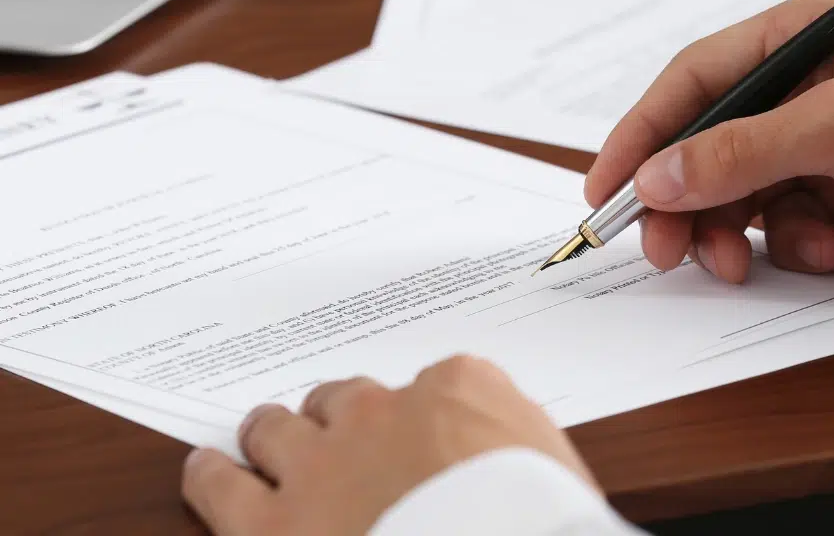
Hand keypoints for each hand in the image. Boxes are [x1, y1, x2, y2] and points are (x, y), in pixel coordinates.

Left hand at [182, 355, 594, 535]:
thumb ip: (509, 442)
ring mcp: (321, 464)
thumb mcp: (553, 468)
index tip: (415, 441)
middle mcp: (381, 413)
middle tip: (332, 437)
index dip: (415, 420)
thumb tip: (496, 457)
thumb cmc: (535, 519)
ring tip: (261, 436)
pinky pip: (220, 484)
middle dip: (335, 419)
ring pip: (276, 428)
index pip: (429, 385)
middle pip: (342, 399)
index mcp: (456, 390)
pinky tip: (208, 471)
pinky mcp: (271, 524)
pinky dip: (212, 475)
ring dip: (271, 434)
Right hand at [585, 0, 833, 282]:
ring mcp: (818, 140)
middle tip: (661, 249)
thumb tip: (656, 179)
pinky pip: (781, 221)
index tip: (605, 184)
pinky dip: (788, 242)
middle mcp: (803, 82)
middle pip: (707, 141)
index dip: (645, 129)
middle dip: (683, 198)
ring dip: (731, 230)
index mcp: (802, 34)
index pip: (697, 77)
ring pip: (737, 190)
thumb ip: (742, 150)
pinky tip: (823, 249)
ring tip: (737, 262)